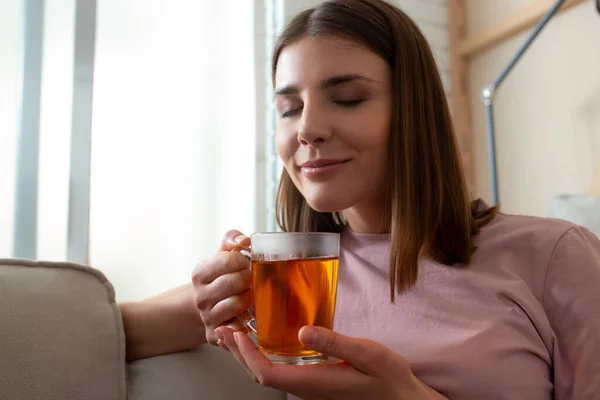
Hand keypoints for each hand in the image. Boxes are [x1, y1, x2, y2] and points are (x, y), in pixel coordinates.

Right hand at [192, 230, 251, 348]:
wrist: (209, 305)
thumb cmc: (222, 277)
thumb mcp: (223, 254)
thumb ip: (232, 239)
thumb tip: (244, 240)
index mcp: (200, 273)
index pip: (227, 260)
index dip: (242, 260)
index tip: (246, 263)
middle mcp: (200, 296)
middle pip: (234, 282)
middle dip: (248, 278)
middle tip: (251, 279)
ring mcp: (206, 317)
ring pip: (236, 303)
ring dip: (249, 297)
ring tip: (250, 294)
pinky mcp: (215, 335)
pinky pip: (236, 328)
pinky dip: (245, 321)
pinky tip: (247, 314)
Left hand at [215, 326, 446, 399]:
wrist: (400, 399)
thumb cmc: (387, 378)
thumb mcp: (367, 354)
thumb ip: (335, 343)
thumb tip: (303, 331)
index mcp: (314, 382)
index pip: (266, 374)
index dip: (246, 355)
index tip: (235, 333)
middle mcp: (306, 389)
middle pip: (260, 375)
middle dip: (238, 353)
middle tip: (223, 328)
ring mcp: (308, 388)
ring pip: (267, 374)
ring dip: (247, 355)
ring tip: (234, 333)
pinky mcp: (313, 382)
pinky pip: (279, 371)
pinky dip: (262, 356)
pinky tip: (262, 342)